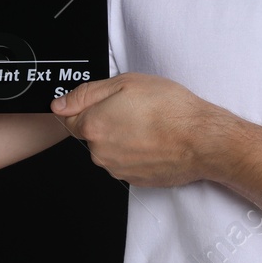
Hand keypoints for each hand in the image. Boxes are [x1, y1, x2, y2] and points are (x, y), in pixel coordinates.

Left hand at [50, 73, 231, 186]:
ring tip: (149, 124)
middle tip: (134, 109)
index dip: (88, 106)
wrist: (201, 140)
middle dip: (106, 121)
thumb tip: (59, 103)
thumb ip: (86, 93)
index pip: (69, 118)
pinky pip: (127, 162)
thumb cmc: (170, 109)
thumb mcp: (126, 82)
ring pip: (109, 149)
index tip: (108, 102)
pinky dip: (136, 152)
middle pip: (91, 135)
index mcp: (93, 126)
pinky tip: (154, 140)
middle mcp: (100, 152)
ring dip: (122, 137)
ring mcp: (117, 169)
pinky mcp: (135, 180)